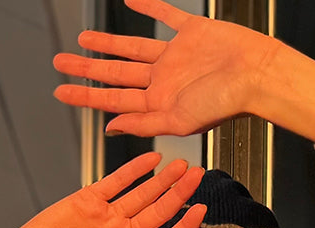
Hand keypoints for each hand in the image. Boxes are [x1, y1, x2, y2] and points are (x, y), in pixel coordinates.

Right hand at [6, 151, 205, 227]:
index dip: (186, 225)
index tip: (201, 209)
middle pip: (159, 212)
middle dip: (180, 194)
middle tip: (199, 175)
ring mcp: (109, 216)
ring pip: (142, 194)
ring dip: (163, 179)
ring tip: (182, 165)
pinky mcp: (91, 198)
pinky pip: (118, 181)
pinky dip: (134, 169)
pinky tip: (152, 158)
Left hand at [53, 0, 279, 137]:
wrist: (255, 74)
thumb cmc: (223, 104)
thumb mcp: (177, 122)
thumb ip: (143, 124)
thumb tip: (109, 128)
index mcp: (159, 104)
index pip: (113, 99)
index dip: (85, 95)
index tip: (59, 92)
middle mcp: (163, 80)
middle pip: (116, 74)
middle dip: (87, 69)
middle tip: (60, 62)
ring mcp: (176, 56)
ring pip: (132, 47)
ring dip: (108, 42)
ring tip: (83, 39)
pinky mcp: (191, 31)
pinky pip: (164, 14)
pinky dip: (147, 5)